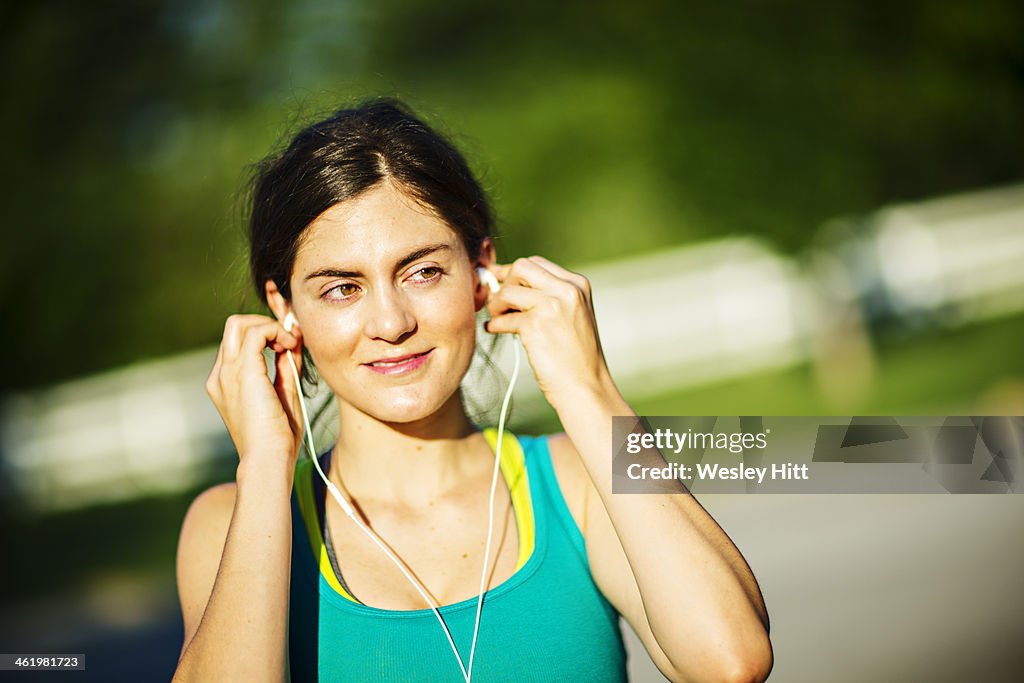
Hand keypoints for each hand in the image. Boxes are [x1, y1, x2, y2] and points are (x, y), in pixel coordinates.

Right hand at [205, 314, 304, 475]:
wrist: (269, 459)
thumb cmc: (277, 437)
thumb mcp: (284, 394)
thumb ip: (285, 366)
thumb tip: (293, 341)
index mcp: (225, 383)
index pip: (238, 342)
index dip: (265, 334)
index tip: (290, 343)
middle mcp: (220, 375)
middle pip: (234, 326)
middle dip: (264, 324)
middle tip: (289, 339)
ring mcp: (227, 373)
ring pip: (240, 324)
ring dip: (270, 326)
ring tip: (291, 343)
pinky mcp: (243, 372)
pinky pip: (256, 333)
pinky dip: (276, 331)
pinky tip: (290, 345)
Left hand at [484, 256, 613, 408]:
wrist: (586, 387)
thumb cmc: (575, 356)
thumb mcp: (572, 315)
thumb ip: (548, 296)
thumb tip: (506, 280)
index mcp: (577, 284)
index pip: (536, 263)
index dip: (513, 273)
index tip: (501, 283)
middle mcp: (567, 290)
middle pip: (520, 268)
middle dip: (504, 283)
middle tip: (498, 303)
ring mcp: (552, 306)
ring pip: (507, 291)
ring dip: (496, 305)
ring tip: (498, 319)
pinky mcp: (536, 325)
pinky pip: (503, 318)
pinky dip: (495, 324)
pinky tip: (494, 330)